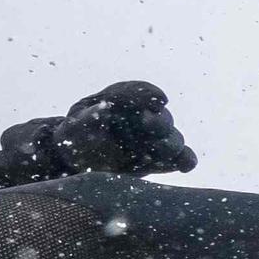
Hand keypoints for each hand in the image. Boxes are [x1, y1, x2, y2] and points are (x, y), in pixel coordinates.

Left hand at [46, 81, 196, 175]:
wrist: (76, 164)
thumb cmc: (74, 140)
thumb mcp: (73, 128)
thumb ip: (88, 118)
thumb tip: (104, 108)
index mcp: (121, 101)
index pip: (139, 92)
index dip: (150, 95)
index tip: (159, 101)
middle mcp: (141, 117)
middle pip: (161, 117)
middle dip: (158, 122)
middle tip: (148, 124)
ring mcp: (152, 139)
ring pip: (172, 138)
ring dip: (169, 144)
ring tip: (161, 150)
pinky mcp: (158, 160)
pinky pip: (178, 158)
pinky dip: (185, 160)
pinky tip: (185, 166)